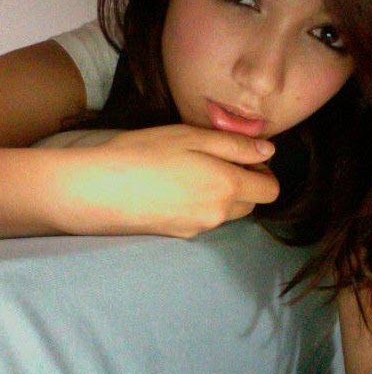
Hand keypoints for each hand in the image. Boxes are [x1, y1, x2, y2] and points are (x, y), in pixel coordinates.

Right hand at [44, 125, 278, 237]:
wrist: (99, 189)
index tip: (243, 157)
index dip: (264, 172)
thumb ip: (236, 145)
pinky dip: (201, 205)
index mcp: (228, 186)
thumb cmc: (146, 152)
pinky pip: (204, 220)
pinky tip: (174, 190)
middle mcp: (218, 214)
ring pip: (227, 212)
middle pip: (250, 203)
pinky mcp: (179, 235)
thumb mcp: (193, 137)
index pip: (270, 190)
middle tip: (215, 161)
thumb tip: (269, 151)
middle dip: (244, 183)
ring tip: (192, 173)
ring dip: (223, 194)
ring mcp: (198, 228)